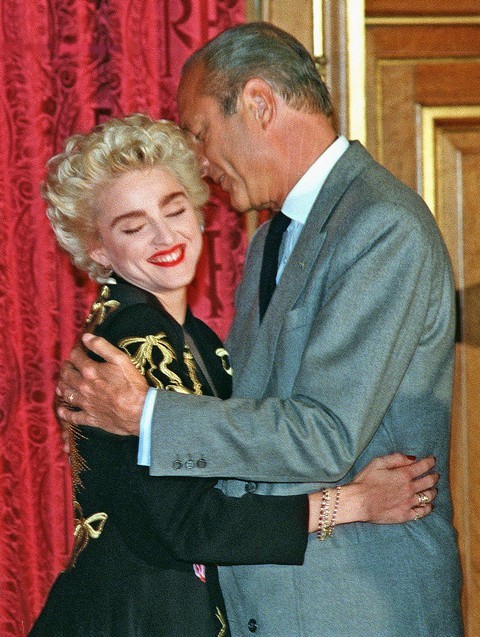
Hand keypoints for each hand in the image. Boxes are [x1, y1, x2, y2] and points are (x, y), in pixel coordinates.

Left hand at [56, 333, 148, 435]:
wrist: (140, 411)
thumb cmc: (132, 384)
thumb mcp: (121, 359)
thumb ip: (102, 346)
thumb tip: (86, 337)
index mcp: (90, 371)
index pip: (75, 357)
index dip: (75, 351)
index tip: (78, 350)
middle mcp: (83, 387)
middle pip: (67, 375)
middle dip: (65, 368)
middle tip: (67, 366)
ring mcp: (85, 403)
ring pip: (66, 394)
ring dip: (62, 387)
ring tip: (61, 384)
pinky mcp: (90, 418)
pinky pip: (72, 416)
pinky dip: (65, 413)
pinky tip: (61, 411)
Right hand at [307, 453, 437, 531]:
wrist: (358, 502)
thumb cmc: (365, 481)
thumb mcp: (378, 462)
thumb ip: (396, 458)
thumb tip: (412, 458)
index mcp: (404, 474)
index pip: (423, 466)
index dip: (430, 462)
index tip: (433, 460)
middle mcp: (410, 489)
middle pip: (429, 482)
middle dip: (434, 476)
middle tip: (435, 475)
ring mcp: (409, 503)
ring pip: (428, 497)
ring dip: (433, 491)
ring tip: (433, 489)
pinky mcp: (405, 515)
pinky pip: (422, 512)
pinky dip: (428, 508)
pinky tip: (428, 505)